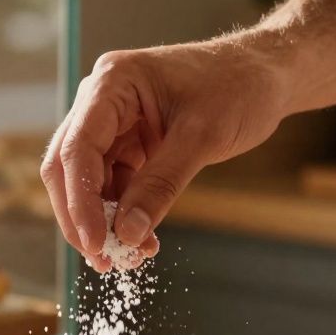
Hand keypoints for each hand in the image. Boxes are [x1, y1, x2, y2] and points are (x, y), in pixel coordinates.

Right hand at [41, 38, 288, 270]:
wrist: (267, 75)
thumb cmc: (240, 87)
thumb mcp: (202, 137)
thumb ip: (160, 186)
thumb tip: (126, 234)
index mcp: (113, 82)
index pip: (78, 148)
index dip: (80, 201)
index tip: (96, 243)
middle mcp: (102, 100)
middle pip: (69, 166)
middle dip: (82, 216)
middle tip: (102, 259)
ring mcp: (114, 122)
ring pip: (88, 181)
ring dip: (104, 221)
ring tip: (131, 256)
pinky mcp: (129, 142)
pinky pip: (114, 184)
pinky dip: (123, 213)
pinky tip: (141, 238)